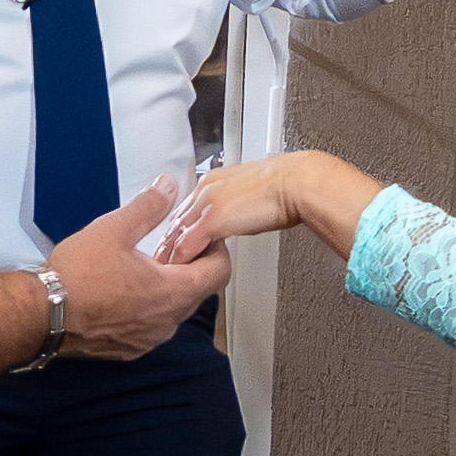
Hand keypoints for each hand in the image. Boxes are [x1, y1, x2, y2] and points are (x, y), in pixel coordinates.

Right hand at [44, 177, 232, 356]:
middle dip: (191, 267)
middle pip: (199, 292)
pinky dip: (149, 308)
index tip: (203, 238)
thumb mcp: (114, 230)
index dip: (216, 250)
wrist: (43, 314)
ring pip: (174, 311)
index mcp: (171, 291)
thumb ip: (148, 207)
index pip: (219, 272)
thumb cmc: (75, 278)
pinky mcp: (129, 349)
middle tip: (173, 247)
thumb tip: (167, 188)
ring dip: (169, 289)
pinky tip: (127, 291)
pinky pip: (152, 327)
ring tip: (147, 267)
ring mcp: (149, 339)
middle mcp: (166, 321)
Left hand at [147, 152, 323, 262]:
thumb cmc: (286, 189)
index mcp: (213, 183)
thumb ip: (237, 206)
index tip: (171, 243)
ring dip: (168, 254)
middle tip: (158, 260)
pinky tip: (176, 273)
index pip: (185, 209)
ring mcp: (207, 206)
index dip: (177, 229)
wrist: (297, 183)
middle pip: (175, 222)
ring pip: (176, 234)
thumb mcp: (253, 195)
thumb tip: (237, 218)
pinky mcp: (213, 221)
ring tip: (161, 272)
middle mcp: (205, 192)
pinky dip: (180, 261)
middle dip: (166, 243)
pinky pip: (188, 246)